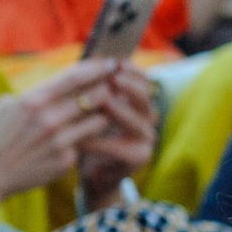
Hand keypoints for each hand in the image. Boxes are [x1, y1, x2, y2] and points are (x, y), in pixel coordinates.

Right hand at [0, 59, 119, 199]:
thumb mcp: (6, 106)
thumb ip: (34, 94)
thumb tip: (58, 83)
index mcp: (33, 101)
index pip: (75, 78)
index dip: (97, 68)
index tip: (111, 62)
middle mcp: (49, 120)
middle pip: (94, 97)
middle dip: (109, 88)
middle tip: (118, 84)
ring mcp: (59, 142)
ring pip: (98, 121)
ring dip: (105, 113)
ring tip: (109, 108)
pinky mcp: (65, 161)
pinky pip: (86, 143)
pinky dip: (90, 136)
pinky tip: (93, 133)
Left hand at [74, 59, 158, 201]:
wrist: (93, 172)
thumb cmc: (89, 133)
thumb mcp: (91, 108)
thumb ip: (95, 88)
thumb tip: (91, 59)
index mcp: (138, 102)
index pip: (144, 81)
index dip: (132, 71)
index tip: (117, 62)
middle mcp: (148, 119)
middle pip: (146, 98)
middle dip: (130, 87)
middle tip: (114, 79)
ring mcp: (146, 140)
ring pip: (138, 122)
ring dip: (121, 111)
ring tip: (105, 103)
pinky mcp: (139, 159)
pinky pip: (120, 148)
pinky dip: (100, 142)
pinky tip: (83, 138)